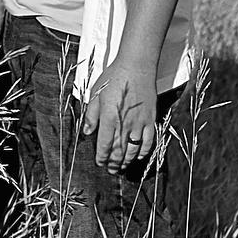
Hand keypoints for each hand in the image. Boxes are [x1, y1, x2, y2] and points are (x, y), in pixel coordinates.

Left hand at [81, 58, 157, 173]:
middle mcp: (124, 124)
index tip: (99, 163)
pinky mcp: (150, 120)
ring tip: (121, 167)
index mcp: (109, 118)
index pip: (104, 145)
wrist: (136, 67)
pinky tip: (139, 156)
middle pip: (118, 151)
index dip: (101, 157)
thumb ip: (91, 115)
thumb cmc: (114, 77)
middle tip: (110, 170)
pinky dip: (143, 152)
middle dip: (113, 163)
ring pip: (133, 150)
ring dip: (126, 161)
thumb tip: (86, 132)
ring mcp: (139, 123)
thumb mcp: (96, 93)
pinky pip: (148, 142)